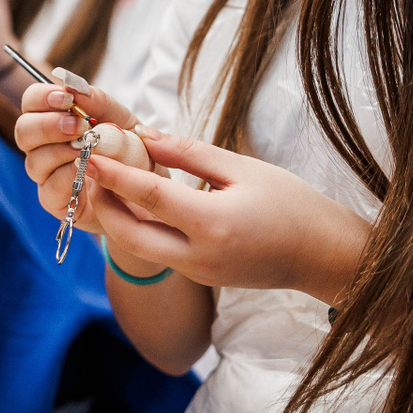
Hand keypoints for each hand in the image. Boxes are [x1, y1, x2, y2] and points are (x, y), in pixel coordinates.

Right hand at [16, 78, 154, 241]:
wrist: (147, 188)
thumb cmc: (131, 150)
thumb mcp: (122, 119)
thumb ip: (99, 102)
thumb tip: (75, 88)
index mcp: (54, 119)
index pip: (31, 102)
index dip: (41, 97)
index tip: (67, 98)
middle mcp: (44, 147)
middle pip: (23, 131)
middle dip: (48, 124)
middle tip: (79, 125)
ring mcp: (47, 175)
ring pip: (33, 160)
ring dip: (60, 150)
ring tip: (86, 147)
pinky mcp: (55, 201)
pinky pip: (49, 188)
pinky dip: (67, 176)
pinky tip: (86, 168)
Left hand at [86, 128, 369, 302]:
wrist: (322, 255)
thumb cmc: (292, 205)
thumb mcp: (242, 169)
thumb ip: (190, 153)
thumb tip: (145, 136)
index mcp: (213, 225)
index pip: (149, 196)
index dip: (115, 174)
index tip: (90, 153)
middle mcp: (199, 257)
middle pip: (129, 234)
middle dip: (102, 204)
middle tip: (90, 171)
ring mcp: (197, 272)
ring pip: (140, 247)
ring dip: (118, 217)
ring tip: (107, 181)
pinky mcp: (199, 277)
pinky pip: (159, 251)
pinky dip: (142, 227)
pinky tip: (138, 201)